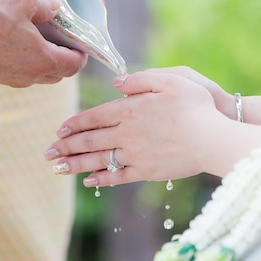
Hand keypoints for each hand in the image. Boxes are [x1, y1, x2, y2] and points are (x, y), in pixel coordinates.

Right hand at [0, 0, 85, 86]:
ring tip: (40, 37)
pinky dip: (26, 61)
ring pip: (39, 75)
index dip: (82, 54)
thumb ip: (44, 6)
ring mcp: (11, 79)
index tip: (81, 43)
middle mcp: (31, 76)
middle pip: (59, 73)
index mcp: (44, 60)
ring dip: (44, 60)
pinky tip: (17, 40)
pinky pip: (20, 73)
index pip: (75, 65)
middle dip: (65, 58)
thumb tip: (55, 8)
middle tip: (63, 39)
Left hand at [45, 70, 233, 186]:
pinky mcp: (147, 171)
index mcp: (130, 110)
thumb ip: (140, 79)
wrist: (212, 138)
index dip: (74, 123)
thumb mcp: (170, 79)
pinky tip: (89, 181)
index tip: (59, 130)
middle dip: (66, 146)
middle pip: (90, 140)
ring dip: (74, 164)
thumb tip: (116, 82)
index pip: (94, 117)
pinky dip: (101, 179)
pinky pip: (118, 176)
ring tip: (56, 168)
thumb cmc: (195, 105)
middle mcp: (127, 134)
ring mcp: (135, 155)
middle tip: (47, 152)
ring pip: (98, 160)